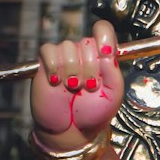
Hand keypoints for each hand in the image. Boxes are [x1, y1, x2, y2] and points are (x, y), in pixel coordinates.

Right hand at [30, 19, 123, 148]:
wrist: (73, 130)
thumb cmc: (94, 112)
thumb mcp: (114, 93)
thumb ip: (114, 72)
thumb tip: (106, 54)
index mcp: (103, 57)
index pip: (103, 30)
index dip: (104, 37)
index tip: (106, 53)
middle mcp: (84, 54)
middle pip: (87, 42)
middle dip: (91, 67)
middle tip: (90, 86)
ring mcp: (64, 58)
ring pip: (68, 46)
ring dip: (73, 70)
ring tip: (75, 87)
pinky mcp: (45, 64)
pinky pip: (48, 51)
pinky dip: (55, 67)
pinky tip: (58, 83)